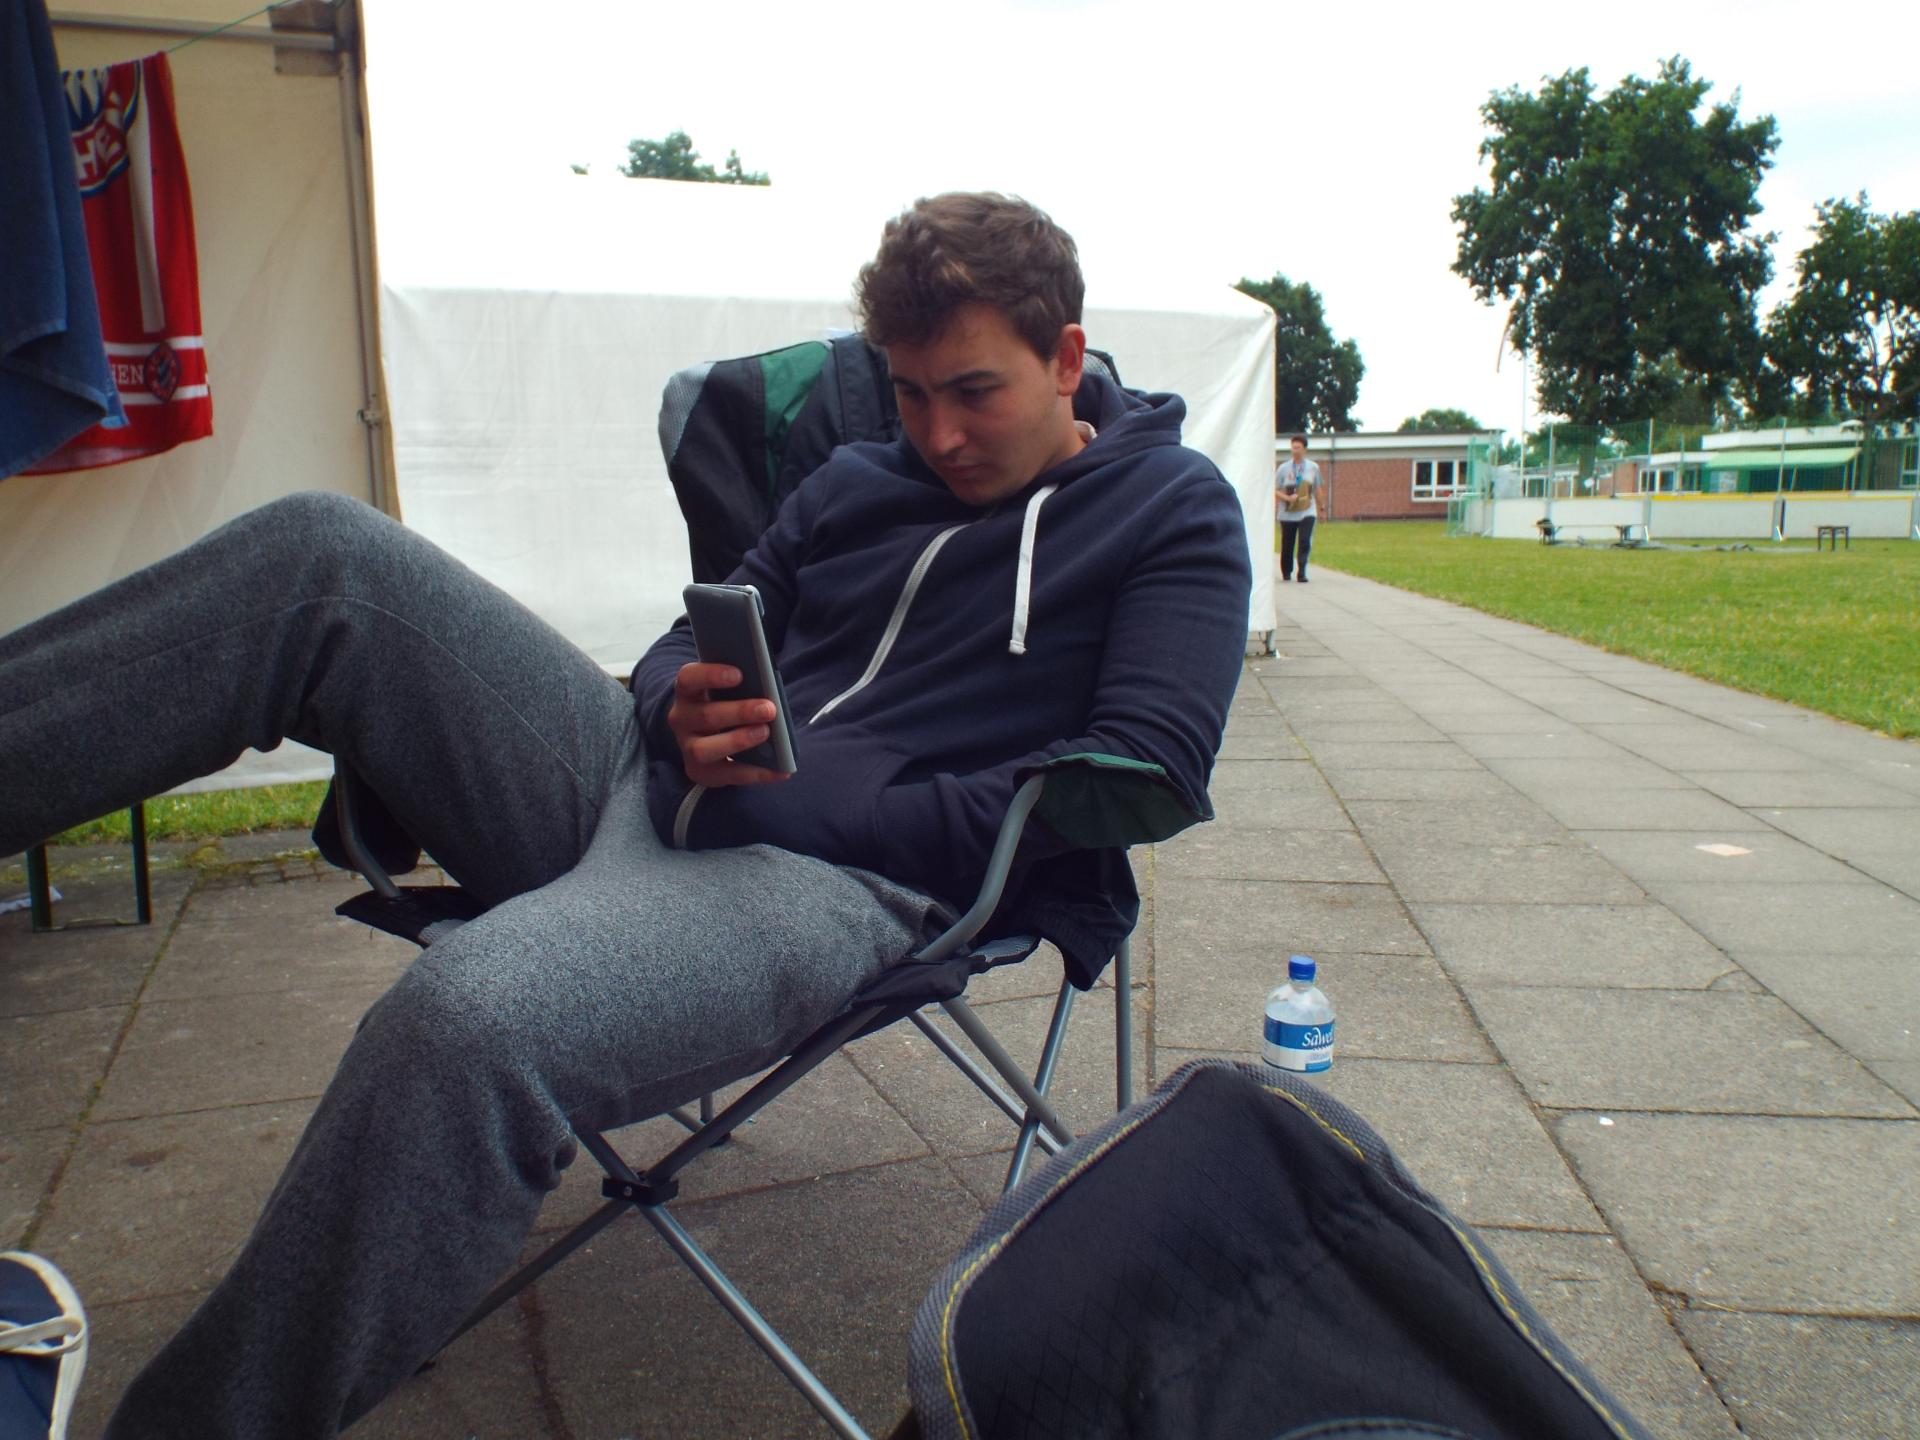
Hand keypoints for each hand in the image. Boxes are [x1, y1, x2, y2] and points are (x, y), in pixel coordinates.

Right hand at [666, 663, 790, 787]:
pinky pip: (728, 774)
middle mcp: (682, 719)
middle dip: (739, 712)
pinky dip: (757, 773)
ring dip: (738, 741)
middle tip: (768, 709)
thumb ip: (744, 686)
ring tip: (766, 733)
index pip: (689, 678)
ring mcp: (688, 747)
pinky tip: (781, 770)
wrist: (711, 736)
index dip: (711, 675)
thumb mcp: (730, 690)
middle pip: (705, 716)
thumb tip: (769, 692)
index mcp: (688, 691)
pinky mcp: (701, 771)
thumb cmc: (727, 703)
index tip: (739, 674)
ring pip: (704, 749)